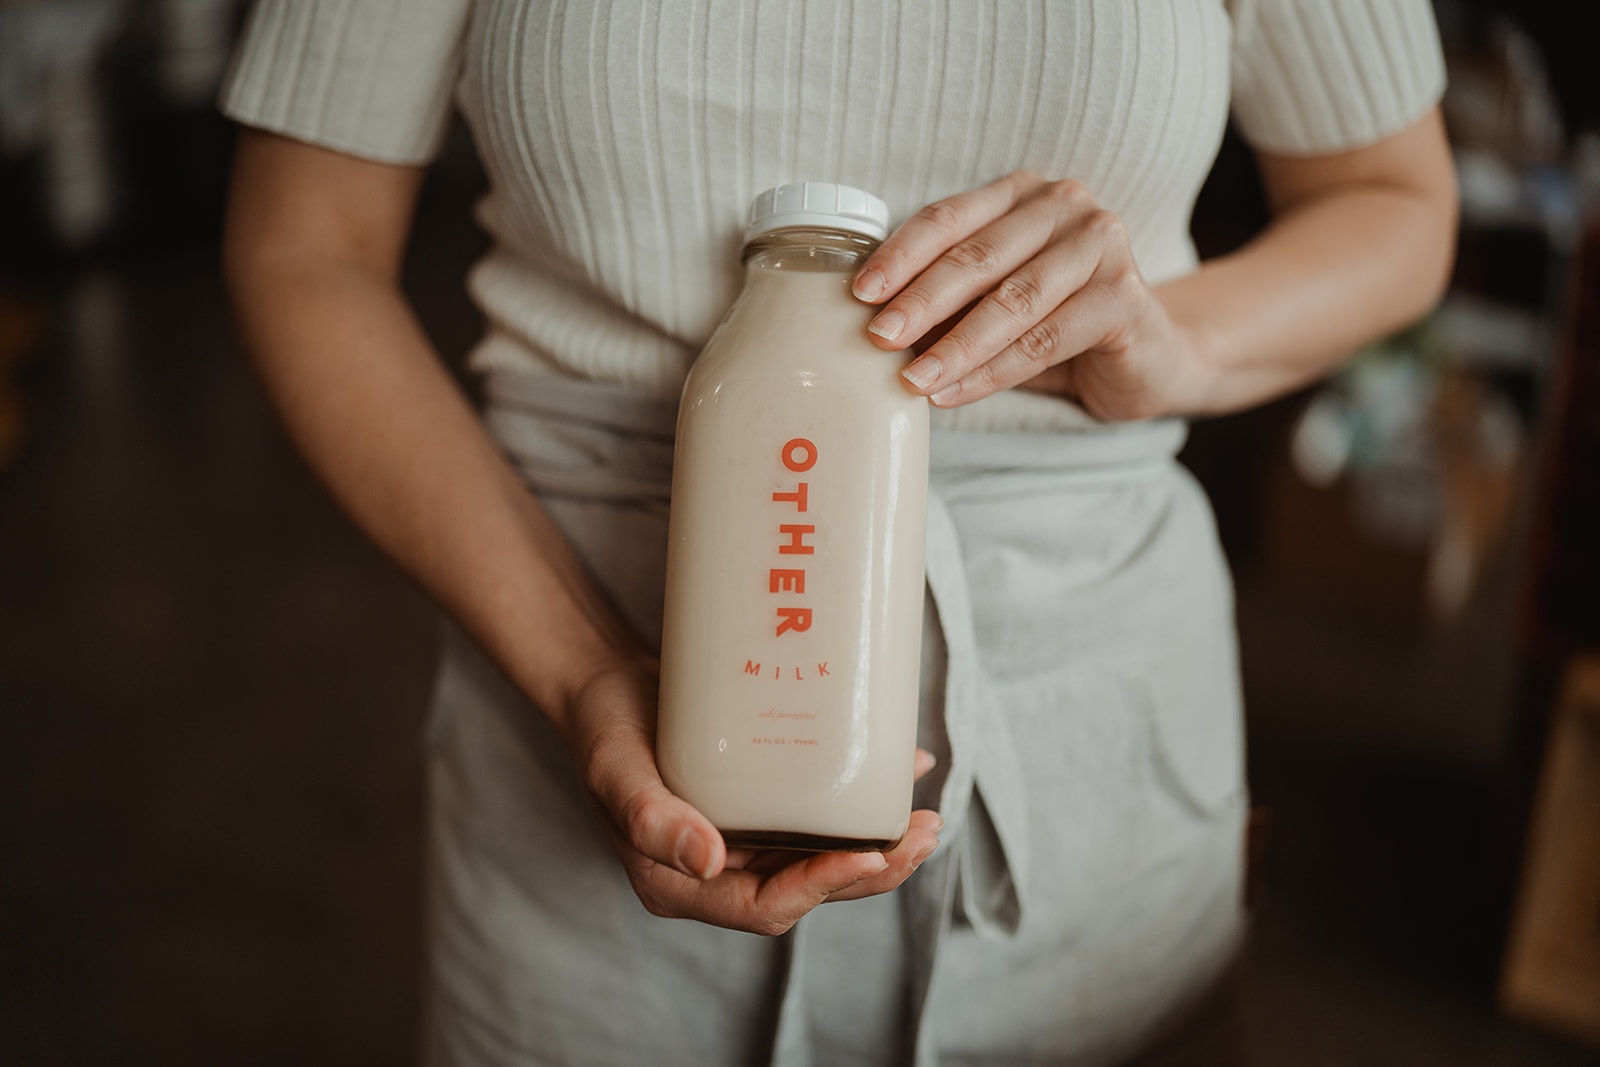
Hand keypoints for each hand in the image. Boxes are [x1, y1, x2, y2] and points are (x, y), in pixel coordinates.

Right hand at [561, 662, 943, 935]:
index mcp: (682, 884)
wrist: (607, 686)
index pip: (765, 907)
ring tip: (926, 817)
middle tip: (923, 835)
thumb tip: (709, 863)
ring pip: (823, 854)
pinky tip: (901, 767)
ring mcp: (744, 838)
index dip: (822, 888)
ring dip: (878, 843)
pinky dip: (861, 798)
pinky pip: (819, 813)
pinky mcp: (762, 802)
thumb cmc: (603, 729)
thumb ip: (651, 819)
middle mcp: (720, 870)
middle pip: (809, 887)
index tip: (869, 856)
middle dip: (872, 870)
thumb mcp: (615, 771)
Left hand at [852, 170, 1205, 420]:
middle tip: (876, 337)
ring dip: (954, 345)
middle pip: (978, 257)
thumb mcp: (995, 301)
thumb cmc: (1056, 324)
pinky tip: (953, 394)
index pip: (949, 218)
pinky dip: (992, 372)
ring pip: (1012, 301)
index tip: (859, 292)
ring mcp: (1101, 247)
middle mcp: (1066, 207)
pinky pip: (1044, 340)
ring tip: (910, 379)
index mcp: (1022, 195)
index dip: (900, 254)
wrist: (1147, 356)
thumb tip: (869, 321)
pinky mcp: (1124, 298)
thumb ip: (949, 299)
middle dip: (921, 301)